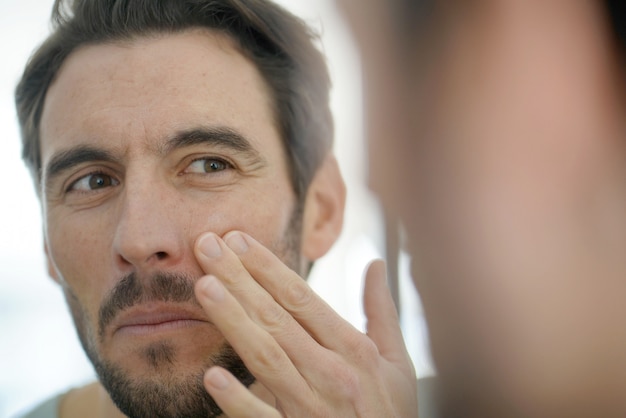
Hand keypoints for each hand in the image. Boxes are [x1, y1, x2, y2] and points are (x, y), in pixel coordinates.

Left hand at [193, 230, 417, 416]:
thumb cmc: (391, 411)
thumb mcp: (397, 361)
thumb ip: (381, 310)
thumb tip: (376, 263)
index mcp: (354, 350)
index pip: (302, 299)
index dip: (267, 267)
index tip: (238, 240)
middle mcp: (332, 374)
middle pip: (277, 318)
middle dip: (240, 279)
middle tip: (207, 246)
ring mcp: (312, 408)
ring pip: (266, 357)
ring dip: (233, 321)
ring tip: (204, 287)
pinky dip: (239, 399)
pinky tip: (212, 375)